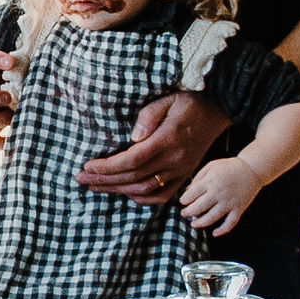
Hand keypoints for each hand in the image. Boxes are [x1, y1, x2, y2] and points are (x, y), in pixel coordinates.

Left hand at [78, 90, 228, 203]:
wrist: (219, 111)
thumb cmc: (190, 102)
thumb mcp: (168, 100)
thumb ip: (149, 117)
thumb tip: (133, 138)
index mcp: (167, 140)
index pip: (132, 160)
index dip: (107, 167)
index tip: (87, 166)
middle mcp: (174, 160)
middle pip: (133, 178)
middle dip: (104, 180)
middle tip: (81, 179)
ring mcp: (180, 171)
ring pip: (145, 189)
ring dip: (118, 190)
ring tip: (95, 186)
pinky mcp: (184, 176)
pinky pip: (162, 195)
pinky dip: (142, 199)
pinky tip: (125, 193)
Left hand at [179, 156, 259, 234]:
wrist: (252, 169)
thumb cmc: (229, 167)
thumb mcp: (211, 166)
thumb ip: (198, 178)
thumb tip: (187, 191)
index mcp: (210, 181)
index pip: (192, 195)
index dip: (184, 200)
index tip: (183, 201)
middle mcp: (219, 193)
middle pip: (199, 207)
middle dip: (188, 212)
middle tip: (184, 213)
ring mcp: (229, 202)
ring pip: (212, 218)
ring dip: (200, 223)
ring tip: (193, 224)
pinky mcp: (239, 208)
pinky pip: (230, 223)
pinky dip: (222, 230)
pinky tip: (214, 233)